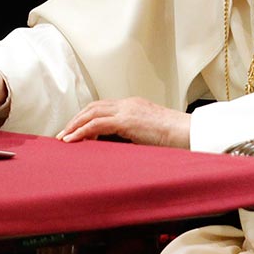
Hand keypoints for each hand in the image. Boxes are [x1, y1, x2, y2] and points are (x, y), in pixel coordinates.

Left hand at [56, 97, 190, 147]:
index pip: (104, 107)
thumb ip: (133, 137)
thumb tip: (119, 150)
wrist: (189, 134)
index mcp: (134, 106)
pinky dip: (81, 131)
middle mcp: (128, 104)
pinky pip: (97, 123)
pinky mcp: (127, 120)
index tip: (76, 131)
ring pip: (91, 113)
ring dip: (75, 125)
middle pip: (93, 107)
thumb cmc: (175, 139)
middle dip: (76, 120)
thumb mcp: (150, 136)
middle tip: (64, 134)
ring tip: (64, 138)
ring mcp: (127, 110)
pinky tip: (72, 140)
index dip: (87, 118)